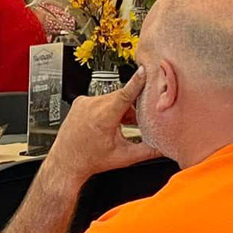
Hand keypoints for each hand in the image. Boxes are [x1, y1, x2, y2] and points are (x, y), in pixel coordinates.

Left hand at [44, 69, 159, 187]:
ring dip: (120, 109)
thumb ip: (149, 151)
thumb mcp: (124, 157)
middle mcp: (92, 106)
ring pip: (112, 98)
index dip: (137, 82)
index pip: (125, 94)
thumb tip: (166, 147)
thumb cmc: (90, 160)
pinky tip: (107, 123)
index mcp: (103, 117)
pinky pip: (100, 100)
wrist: (66, 162)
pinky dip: (108, 108)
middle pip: (122, 98)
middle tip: (136, 124)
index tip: (145, 70)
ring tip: (118, 128)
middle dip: (132, 108)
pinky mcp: (80, 102)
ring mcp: (84, 103)